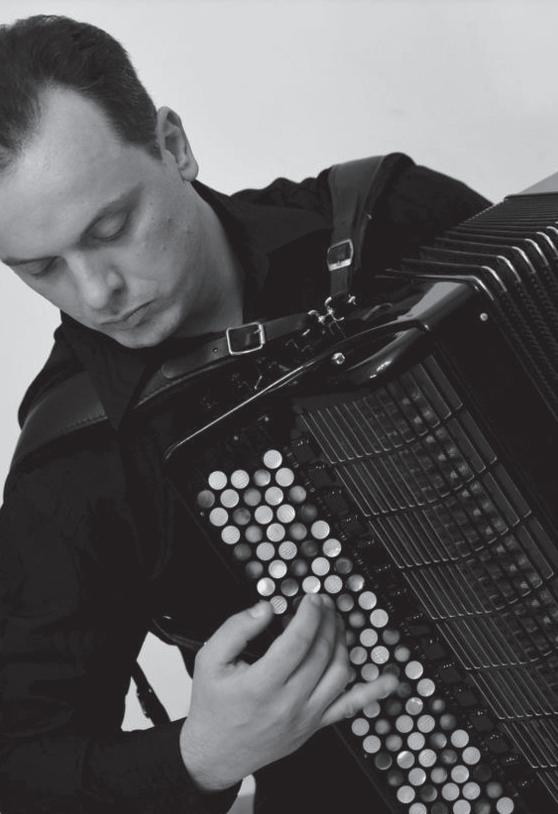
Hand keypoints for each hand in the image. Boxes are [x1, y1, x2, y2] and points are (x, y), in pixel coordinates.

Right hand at [179, 593, 396, 790]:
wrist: (215, 752)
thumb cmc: (213, 705)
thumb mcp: (211, 659)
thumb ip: (237, 628)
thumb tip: (266, 609)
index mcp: (261, 684)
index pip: (298, 641)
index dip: (310, 614)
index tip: (311, 598)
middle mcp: (288, 702)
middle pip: (322, 652)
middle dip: (327, 621)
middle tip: (325, 603)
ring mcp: (306, 716)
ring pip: (339, 673)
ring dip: (343, 643)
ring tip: (336, 624)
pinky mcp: (315, 726)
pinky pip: (350, 708)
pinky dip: (372, 692)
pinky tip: (388, 680)